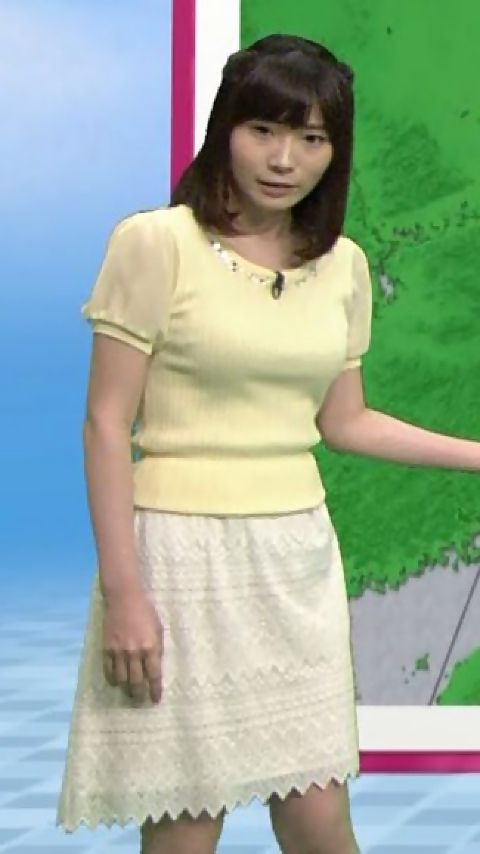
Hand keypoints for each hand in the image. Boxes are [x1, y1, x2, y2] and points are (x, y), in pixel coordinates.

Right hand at [102, 587, 163, 703]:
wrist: (124, 597)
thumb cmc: (146, 611)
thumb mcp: (158, 629)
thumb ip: (157, 648)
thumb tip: (154, 668)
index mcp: (151, 647)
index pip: (154, 675)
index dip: (155, 690)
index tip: (155, 699)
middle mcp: (135, 652)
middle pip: (137, 682)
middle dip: (140, 694)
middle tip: (141, 700)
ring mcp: (119, 651)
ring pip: (122, 679)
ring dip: (126, 689)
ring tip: (129, 692)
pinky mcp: (106, 648)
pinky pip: (108, 671)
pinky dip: (113, 679)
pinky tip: (116, 681)